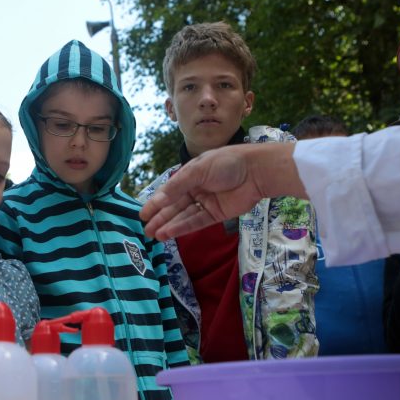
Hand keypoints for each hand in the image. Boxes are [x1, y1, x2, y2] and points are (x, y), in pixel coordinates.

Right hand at [141, 143, 304, 240]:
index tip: (142, 214)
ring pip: (184, 216)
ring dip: (169, 225)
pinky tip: (170, 233)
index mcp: (190, 174)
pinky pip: (197, 222)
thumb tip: (158, 199)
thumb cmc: (226, 163)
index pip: (169, 191)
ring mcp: (206, 202)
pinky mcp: (217, 214)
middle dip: (160, 218)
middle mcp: (196, 189)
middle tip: (145, 230)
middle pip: (175, 206)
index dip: (156, 202)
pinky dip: (183, 227)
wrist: (256, 172)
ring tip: (154, 235)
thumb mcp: (197, 170)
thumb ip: (177, 186)